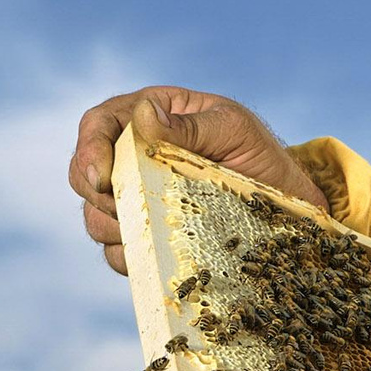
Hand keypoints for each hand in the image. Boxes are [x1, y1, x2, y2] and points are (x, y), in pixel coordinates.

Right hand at [67, 87, 329, 273]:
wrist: (285, 204)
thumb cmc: (260, 155)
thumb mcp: (234, 131)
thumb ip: (191, 126)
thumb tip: (144, 116)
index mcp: (149, 118)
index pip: (100, 124)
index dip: (89, 148)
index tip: (101, 176)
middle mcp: (134, 157)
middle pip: (85, 172)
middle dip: (97, 192)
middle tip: (124, 208)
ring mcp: (136, 197)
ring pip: (95, 214)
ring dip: (112, 225)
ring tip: (151, 228)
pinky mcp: (145, 233)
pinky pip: (117, 250)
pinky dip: (128, 254)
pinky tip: (155, 252)